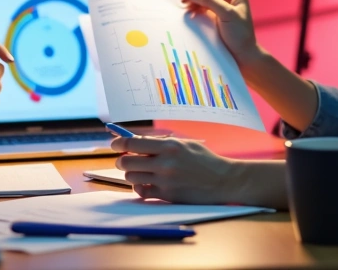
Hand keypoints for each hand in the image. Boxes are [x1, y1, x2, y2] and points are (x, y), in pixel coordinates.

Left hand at [111, 136, 243, 203]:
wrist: (223, 181)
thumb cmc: (203, 160)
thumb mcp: (184, 144)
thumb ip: (160, 143)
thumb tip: (133, 141)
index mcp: (170, 146)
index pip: (133, 143)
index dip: (118, 143)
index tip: (114, 144)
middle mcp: (166, 163)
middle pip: (127, 161)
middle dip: (122, 160)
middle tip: (124, 159)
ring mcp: (166, 181)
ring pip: (132, 177)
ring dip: (131, 174)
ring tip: (139, 171)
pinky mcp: (168, 196)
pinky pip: (142, 191)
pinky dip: (139, 187)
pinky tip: (145, 182)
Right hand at [182, 0, 265, 72]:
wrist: (244, 58)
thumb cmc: (240, 36)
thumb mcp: (226, 15)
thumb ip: (209, 1)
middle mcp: (229, 1)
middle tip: (182, 2)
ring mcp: (222, 12)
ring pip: (204, 2)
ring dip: (194, 4)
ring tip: (185, 9)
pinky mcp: (217, 22)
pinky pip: (203, 12)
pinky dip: (196, 12)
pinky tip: (190, 15)